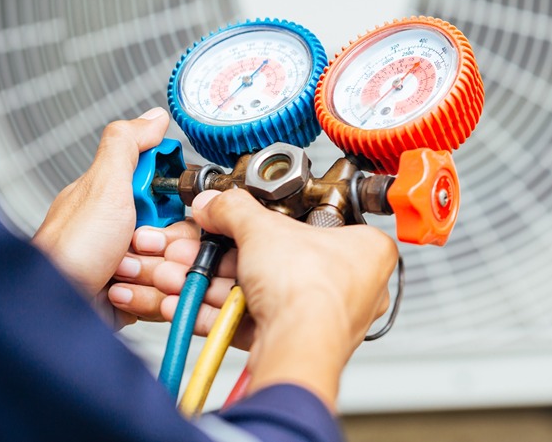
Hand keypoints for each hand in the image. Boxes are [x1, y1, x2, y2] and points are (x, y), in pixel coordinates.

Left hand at [32, 108, 170, 313]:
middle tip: (133, 249)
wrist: (54, 310)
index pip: (173, 199)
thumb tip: (153, 116)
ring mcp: (130, 266)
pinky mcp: (135, 297)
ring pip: (177, 269)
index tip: (155, 214)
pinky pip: (166, 298)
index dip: (173, 209)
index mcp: (117, 200)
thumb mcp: (102, 186)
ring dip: (154, 275)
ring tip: (121, 275)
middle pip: (181, 237)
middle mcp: (125, 232)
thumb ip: (127, 146)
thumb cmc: (69, 251)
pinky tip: (122, 294)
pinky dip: (148, 299)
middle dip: (164, 247)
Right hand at [158, 189, 398, 409]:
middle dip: (227, 256)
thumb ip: (235, 210)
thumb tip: (218, 203)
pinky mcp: (295, 344)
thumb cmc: (310, 290)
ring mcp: (323, 318)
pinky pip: (251, 322)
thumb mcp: (264, 229)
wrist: (297, 347)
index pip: (316, 224)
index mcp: (367, 249)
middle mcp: (353, 287)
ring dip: (214, 284)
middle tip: (202, 247)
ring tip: (183, 273)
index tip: (241, 218)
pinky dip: (217, 312)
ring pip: (260, 294)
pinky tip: (188, 302)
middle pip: (279, 261)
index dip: (272, 220)